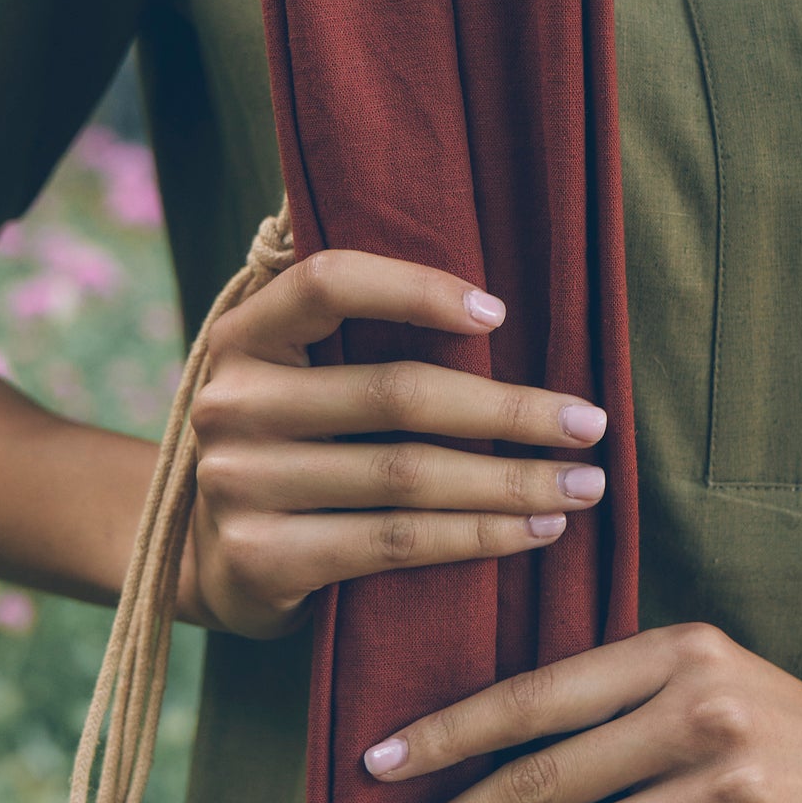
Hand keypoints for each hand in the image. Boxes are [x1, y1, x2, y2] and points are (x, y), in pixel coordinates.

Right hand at [179, 249, 609, 638]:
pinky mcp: (262, 558)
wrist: (211, 562)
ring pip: (407, 477)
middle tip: (590, 422)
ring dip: (512, 483)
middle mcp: (232, 403)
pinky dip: (477, 537)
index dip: (416, 289)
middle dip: (509, 411)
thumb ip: (342, 315)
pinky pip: (395, 542)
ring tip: (584, 484)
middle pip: (394, 394)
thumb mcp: (292, 371)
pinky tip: (535, 530)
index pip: (328, 283)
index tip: (500, 313)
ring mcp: (240, 484)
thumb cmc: (290, 446)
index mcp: (243, 336)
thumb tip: (435, 240)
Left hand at [355, 623, 801, 802]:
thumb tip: (477, 749)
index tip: (374, 766)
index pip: (534, 695)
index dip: (446, 733)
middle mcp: (698, 715)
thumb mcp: (700, 671)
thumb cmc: (775, 722)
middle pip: (538, 783)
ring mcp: (730, 795)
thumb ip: (608, 694)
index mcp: (673, 652)